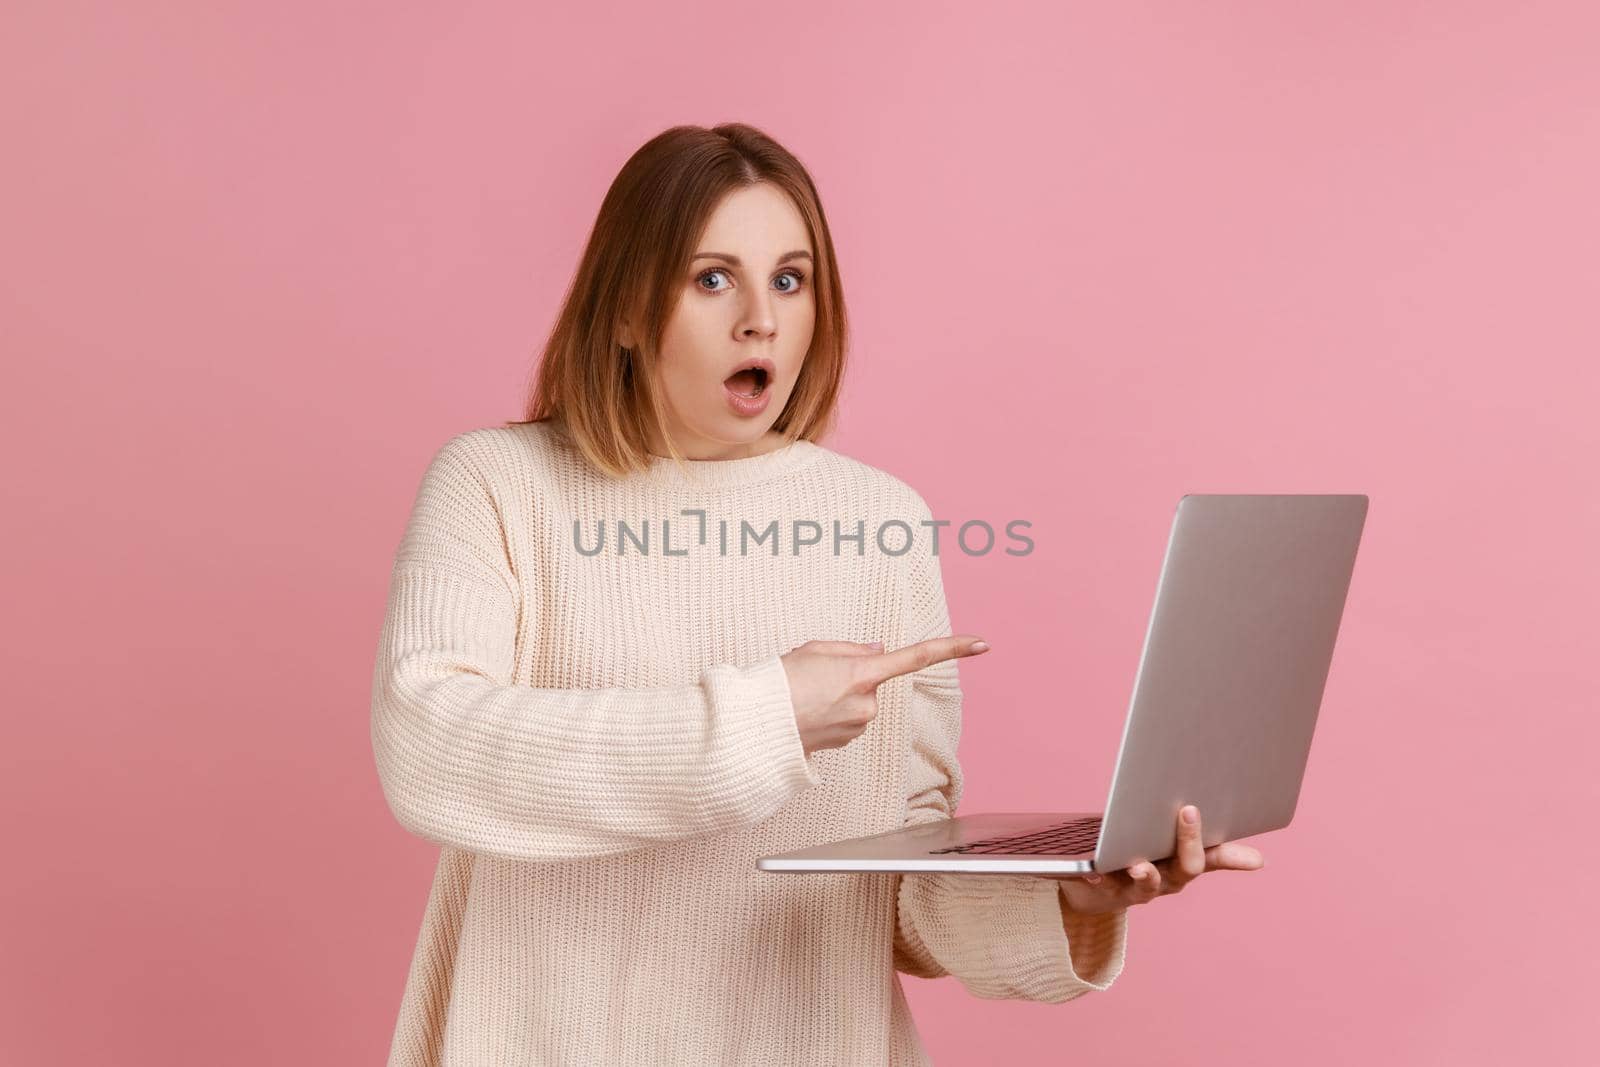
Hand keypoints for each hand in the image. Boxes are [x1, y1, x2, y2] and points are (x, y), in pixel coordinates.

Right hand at [782, 635, 989, 755]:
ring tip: (805, 696)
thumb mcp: (815, 649)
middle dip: (849, 675)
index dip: (952, 648)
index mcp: (861, 672)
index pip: (916, 657)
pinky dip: (833, 713)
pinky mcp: (848, 741)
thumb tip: (878, 651)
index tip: (982, 643)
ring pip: (859, 701)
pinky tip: (808, 713)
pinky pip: (849, 719)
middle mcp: (867, 703)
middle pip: (871, 680)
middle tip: (813, 676)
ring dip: (839, 696)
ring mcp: (859, 726)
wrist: (757, 726)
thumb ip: (852, 648)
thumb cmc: (780, 682)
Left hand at [1036, 806, 1264, 915]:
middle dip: (1190, 841)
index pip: (1216, 858)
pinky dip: (1100, 878)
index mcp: (1184, 860)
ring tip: (1138, 866)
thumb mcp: (1158, 831)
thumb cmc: (1133, 848)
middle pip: (1188, 867)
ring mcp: (1141, 889)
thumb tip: (1188, 789)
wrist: (1092, 883)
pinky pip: (1106, 886)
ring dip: (1146, 873)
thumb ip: (1175, 816)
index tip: (1257, 860)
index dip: (1236, 858)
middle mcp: (1169, 878)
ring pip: (1149, 884)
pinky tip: (1095, 873)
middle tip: (1189, 811)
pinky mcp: (1109, 892)